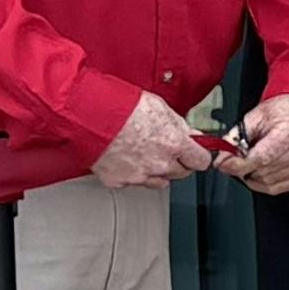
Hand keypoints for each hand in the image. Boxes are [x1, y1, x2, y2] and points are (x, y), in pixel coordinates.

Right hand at [91, 92, 209, 191]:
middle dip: (177, 163)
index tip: (195, 152)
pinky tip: (126, 159)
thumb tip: (191, 134)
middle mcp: (160, 163)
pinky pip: (134, 182)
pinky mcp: (119, 181)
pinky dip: (132, 174)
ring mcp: (139, 175)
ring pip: (159, 182)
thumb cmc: (121, 106)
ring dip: (157, 171)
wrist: (87, 116)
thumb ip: (179, 125)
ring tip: (144, 154)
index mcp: (175, 143)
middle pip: (181, 173)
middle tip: (166, 150)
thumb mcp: (160, 107)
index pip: (201, 161)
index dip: (198, 155)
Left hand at [231, 93, 288, 195]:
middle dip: (244, 168)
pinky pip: (280, 188)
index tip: (223, 164)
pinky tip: (262, 171)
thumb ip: (237, 137)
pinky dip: (265, 183)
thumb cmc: (286, 111)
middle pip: (264, 172)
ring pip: (269, 183)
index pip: (262, 158)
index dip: (237, 165)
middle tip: (239, 158)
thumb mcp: (257, 116)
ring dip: (254, 176)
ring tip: (253, 161)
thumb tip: (222, 158)